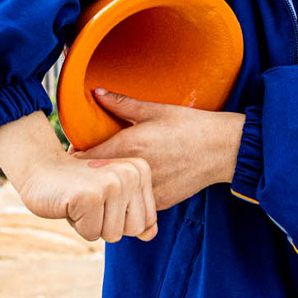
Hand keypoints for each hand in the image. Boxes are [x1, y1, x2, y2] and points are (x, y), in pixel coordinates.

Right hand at [0, 112, 156, 242]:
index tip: (102, 198)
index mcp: (140, 171)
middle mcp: (130, 175)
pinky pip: (90, 234)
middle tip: (90, 201)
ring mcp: (111, 184)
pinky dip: (75, 224)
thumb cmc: (78, 185)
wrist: (38, 167)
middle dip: (106, 225)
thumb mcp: (112, 195)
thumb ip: (135, 214)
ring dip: (90, 225)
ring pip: (111, 235)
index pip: (145, 221)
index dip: (119, 219)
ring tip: (80, 201)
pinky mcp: (89, 197)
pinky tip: (68, 202)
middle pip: (131, 230)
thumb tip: (150, 235)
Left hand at [71, 88, 244, 211]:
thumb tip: (96, 92)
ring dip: (108, 191)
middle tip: (84, 170)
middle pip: (97, 180)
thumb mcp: (155, 110)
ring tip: (105, 182)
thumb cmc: (190, 126)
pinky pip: (135, 205)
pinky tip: (129, 190)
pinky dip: (128, 199)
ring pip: (115, 197)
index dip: (75, 158)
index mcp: (130, 145)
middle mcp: (136, 171)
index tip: (74, 155)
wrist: (224, 150)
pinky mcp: (160, 203)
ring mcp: (148, 190)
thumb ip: (121, 103)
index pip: (86, 159)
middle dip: (88, 176)